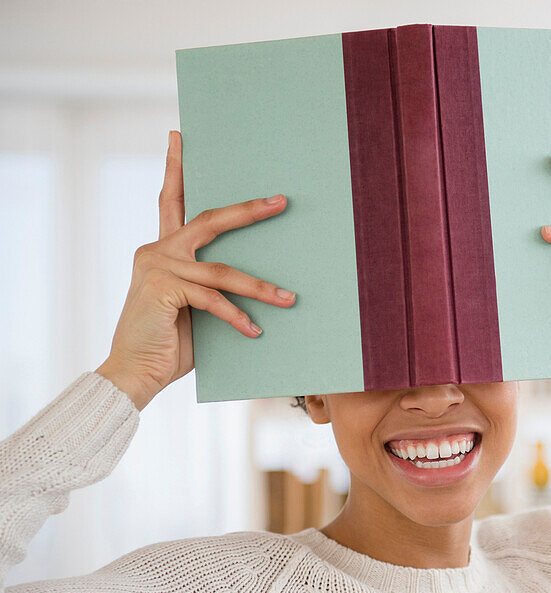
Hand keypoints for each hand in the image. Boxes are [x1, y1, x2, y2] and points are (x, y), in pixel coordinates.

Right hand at [94, 130, 295, 410]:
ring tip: (290, 299)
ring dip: (261, 288)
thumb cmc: (170, 343)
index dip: (176, 168)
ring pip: (222, 270)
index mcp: (161, 249)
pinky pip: (212, 299)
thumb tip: (260, 280)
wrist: (135, 374)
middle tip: (280, 201)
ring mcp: (157, 267)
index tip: (180, 136)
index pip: (169, 200)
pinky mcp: (163, 289)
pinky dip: (237, 317)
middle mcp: (156, 250)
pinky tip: (255, 331)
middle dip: (249, 211)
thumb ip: (212, 285)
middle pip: (209, 220)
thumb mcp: (196, 307)